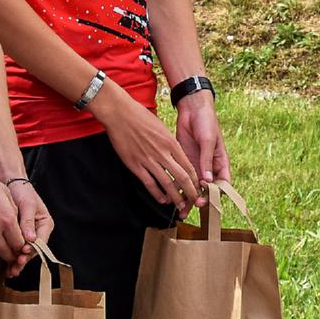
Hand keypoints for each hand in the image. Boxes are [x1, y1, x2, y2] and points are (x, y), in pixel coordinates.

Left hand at [6, 179, 52, 272]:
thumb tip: (30, 239)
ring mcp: (27, 236)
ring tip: (9, 271)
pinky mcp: (17, 236)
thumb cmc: (22, 191)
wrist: (11, 184)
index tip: (22, 254)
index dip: (31, 250)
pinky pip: (15, 249)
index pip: (40, 242)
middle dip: (23, 260)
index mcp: (45, 224)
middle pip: (32, 250)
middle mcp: (38, 232)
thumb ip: (28, 221)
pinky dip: (11, 257)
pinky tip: (5, 266)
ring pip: (23, 253)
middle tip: (14, 268)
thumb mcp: (27, 204)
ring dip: (16, 262)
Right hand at [95, 82, 199, 215]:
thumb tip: (176, 154)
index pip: (188, 165)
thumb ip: (169, 142)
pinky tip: (162, 199)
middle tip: (196, 201)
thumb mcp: (161, 127)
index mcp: (170, 142)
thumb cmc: (140, 116)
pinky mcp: (135, 164)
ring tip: (180, 205)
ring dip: (175, 197)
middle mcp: (162, 152)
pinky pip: (149, 183)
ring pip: (167, 183)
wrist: (120, 113)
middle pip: (181, 177)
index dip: (195, 179)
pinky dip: (157, 194)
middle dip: (190, 192)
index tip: (199, 187)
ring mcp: (148, 159)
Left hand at [175, 90, 229, 207]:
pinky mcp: (183, 161)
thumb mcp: (208, 140)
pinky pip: (181, 178)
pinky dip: (177, 187)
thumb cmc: (206, 121)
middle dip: (200, 200)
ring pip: (193, 187)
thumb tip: (207, 180)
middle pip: (206, 190)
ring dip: (187, 198)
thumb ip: (206, 160)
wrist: (192, 108)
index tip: (208, 200)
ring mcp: (196, 165)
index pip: (222, 184)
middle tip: (193, 207)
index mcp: (220, 163)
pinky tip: (171, 195)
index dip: (216, 194)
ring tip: (181, 210)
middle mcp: (209, 167)